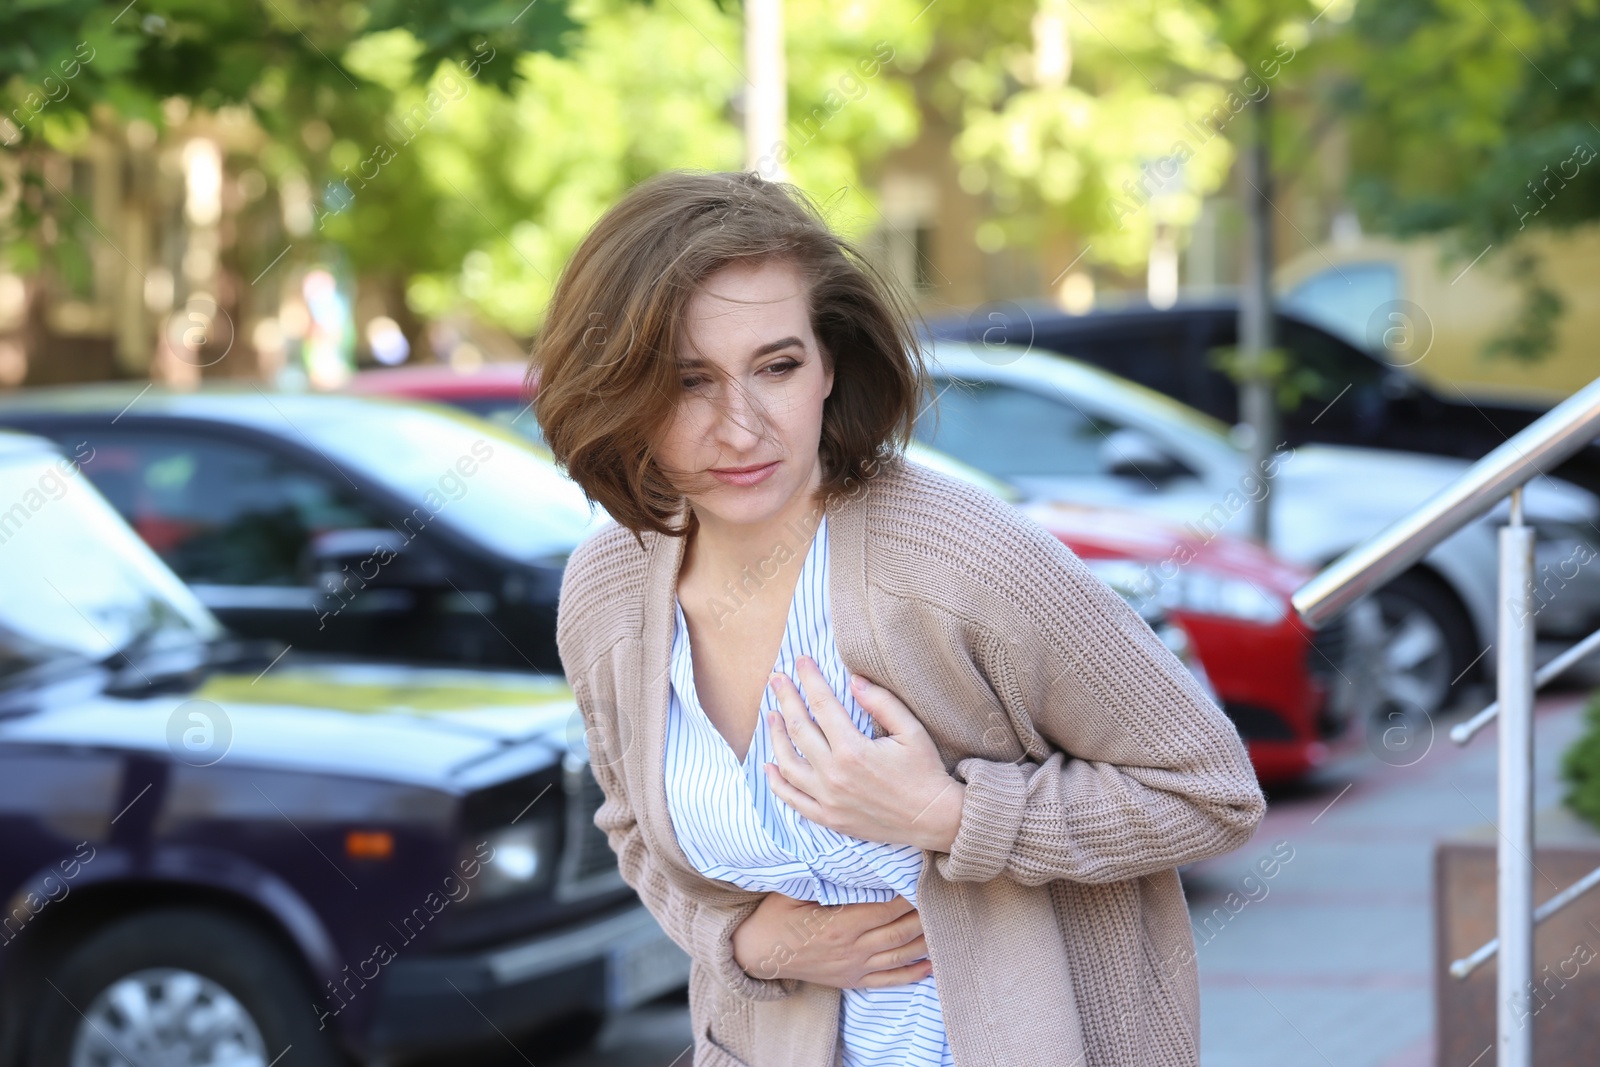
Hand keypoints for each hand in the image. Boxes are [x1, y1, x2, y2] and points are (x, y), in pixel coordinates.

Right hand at [731, 891, 933, 989]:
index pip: (885, 909)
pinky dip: (912, 973)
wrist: (757, 954)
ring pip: (899, 956)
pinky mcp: (851, 980)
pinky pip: (888, 980)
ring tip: (945, 924)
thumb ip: (821, 875)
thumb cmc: (775, 915)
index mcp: (839, 924)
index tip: (924, 877)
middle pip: (899, 932)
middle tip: (944, 897)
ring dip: (924, 941)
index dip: (908, 895)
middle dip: (925, 914)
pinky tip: (930, 963)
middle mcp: (851, 949)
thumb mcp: (792, 889)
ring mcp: (853, 968)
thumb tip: (844, 853)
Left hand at [763, 656, 965, 852]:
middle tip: (776, 679)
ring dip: (776, 736)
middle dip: (785, 699)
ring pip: (788, 763)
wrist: (933, 819)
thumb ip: (882, 703)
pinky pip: (793, 800)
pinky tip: (769, 765)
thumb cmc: (924, 771)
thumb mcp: (912, 731)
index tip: (801, 661)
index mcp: (853, 750)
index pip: (822, 705)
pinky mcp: (828, 818)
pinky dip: (777, 783)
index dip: (810, 679)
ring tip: (771, 715)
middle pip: (799, 729)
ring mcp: (828, 799)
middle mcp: (834, 775)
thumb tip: (854, 680)